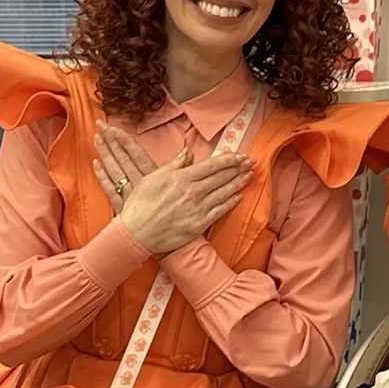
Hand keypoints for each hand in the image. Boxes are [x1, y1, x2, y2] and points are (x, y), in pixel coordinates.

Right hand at [92, 121, 252, 256]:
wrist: (136, 234)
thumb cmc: (140, 204)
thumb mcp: (153, 178)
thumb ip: (174, 165)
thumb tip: (187, 153)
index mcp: (182, 178)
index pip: (212, 166)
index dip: (229, 159)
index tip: (241, 155)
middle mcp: (193, 192)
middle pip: (222, 177)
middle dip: (239, 168)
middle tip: (252, 162)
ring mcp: (198, 209)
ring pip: (224, 193)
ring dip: (238, 183)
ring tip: (249, 176)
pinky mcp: (199, 224)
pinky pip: (220, 211)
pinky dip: (231, 203)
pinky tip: (238, 197)